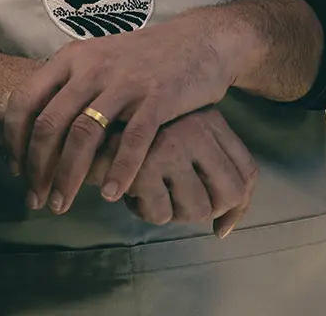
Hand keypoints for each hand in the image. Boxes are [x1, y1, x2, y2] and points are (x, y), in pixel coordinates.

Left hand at [4, 6, 246, 213]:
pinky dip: (120, 169)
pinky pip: (134, 139)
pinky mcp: (158, 97)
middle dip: (37, 167)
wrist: (198, 41)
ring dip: (69, 175)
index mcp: (69, 59)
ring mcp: (123, 83)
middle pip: (50, 124)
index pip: (25, 100)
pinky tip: (111, 193)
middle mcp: (90, 69)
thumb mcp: (95, 61)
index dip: (15, 139)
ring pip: (84, 135)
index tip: (15, 170)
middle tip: (35, 199)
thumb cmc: (142, 58)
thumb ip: (68, 87)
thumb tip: (38, 126)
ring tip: (61, 204)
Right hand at [85, 107, 258, 235]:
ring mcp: (173, 143)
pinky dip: (145, 212)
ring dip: (170, 215)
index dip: (238, 208)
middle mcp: (198, 128)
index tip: (220, 226)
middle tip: (176, 211)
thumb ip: (203, 162)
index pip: (247, 172)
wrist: (78, 98)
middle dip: (201, 214)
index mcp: (208, 119)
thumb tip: (225, 227)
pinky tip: (125, 197)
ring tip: (145, 198)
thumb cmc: (125, 118)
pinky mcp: (145, 161)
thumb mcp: (175, 126)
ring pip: (196, 209)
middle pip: (229, 196)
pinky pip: (161, 212)